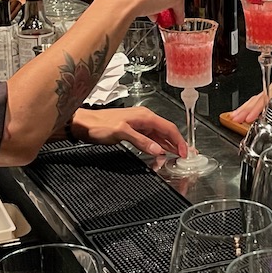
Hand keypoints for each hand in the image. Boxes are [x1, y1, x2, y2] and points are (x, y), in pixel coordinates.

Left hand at [70, 107, 187, 164]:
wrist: (84, 124)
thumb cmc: (100, 125)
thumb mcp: (121, 133)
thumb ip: (142, 141)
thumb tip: (159, 150)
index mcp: (145, 116)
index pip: (168, 128)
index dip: (178, 141)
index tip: (185, 153)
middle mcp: (144, 118)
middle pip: (167, 131)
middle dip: (177, 143)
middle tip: (187, 155)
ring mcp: (139, 124)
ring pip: (159, 135)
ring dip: (169, 145)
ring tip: (178, 155)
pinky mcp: (133, 130)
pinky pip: (151, 138)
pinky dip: (158, 145)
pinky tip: (161, 152)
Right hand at [230, 72, 271, 123]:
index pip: (267, 98)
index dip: (257, 109)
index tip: (249, 116)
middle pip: (258, 98)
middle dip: (246, 108)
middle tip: (236, 117)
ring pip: (258, 98)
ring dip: (246, 107)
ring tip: (235, 116)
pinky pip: (262, 99)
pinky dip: (252, 106)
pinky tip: (246, 112)